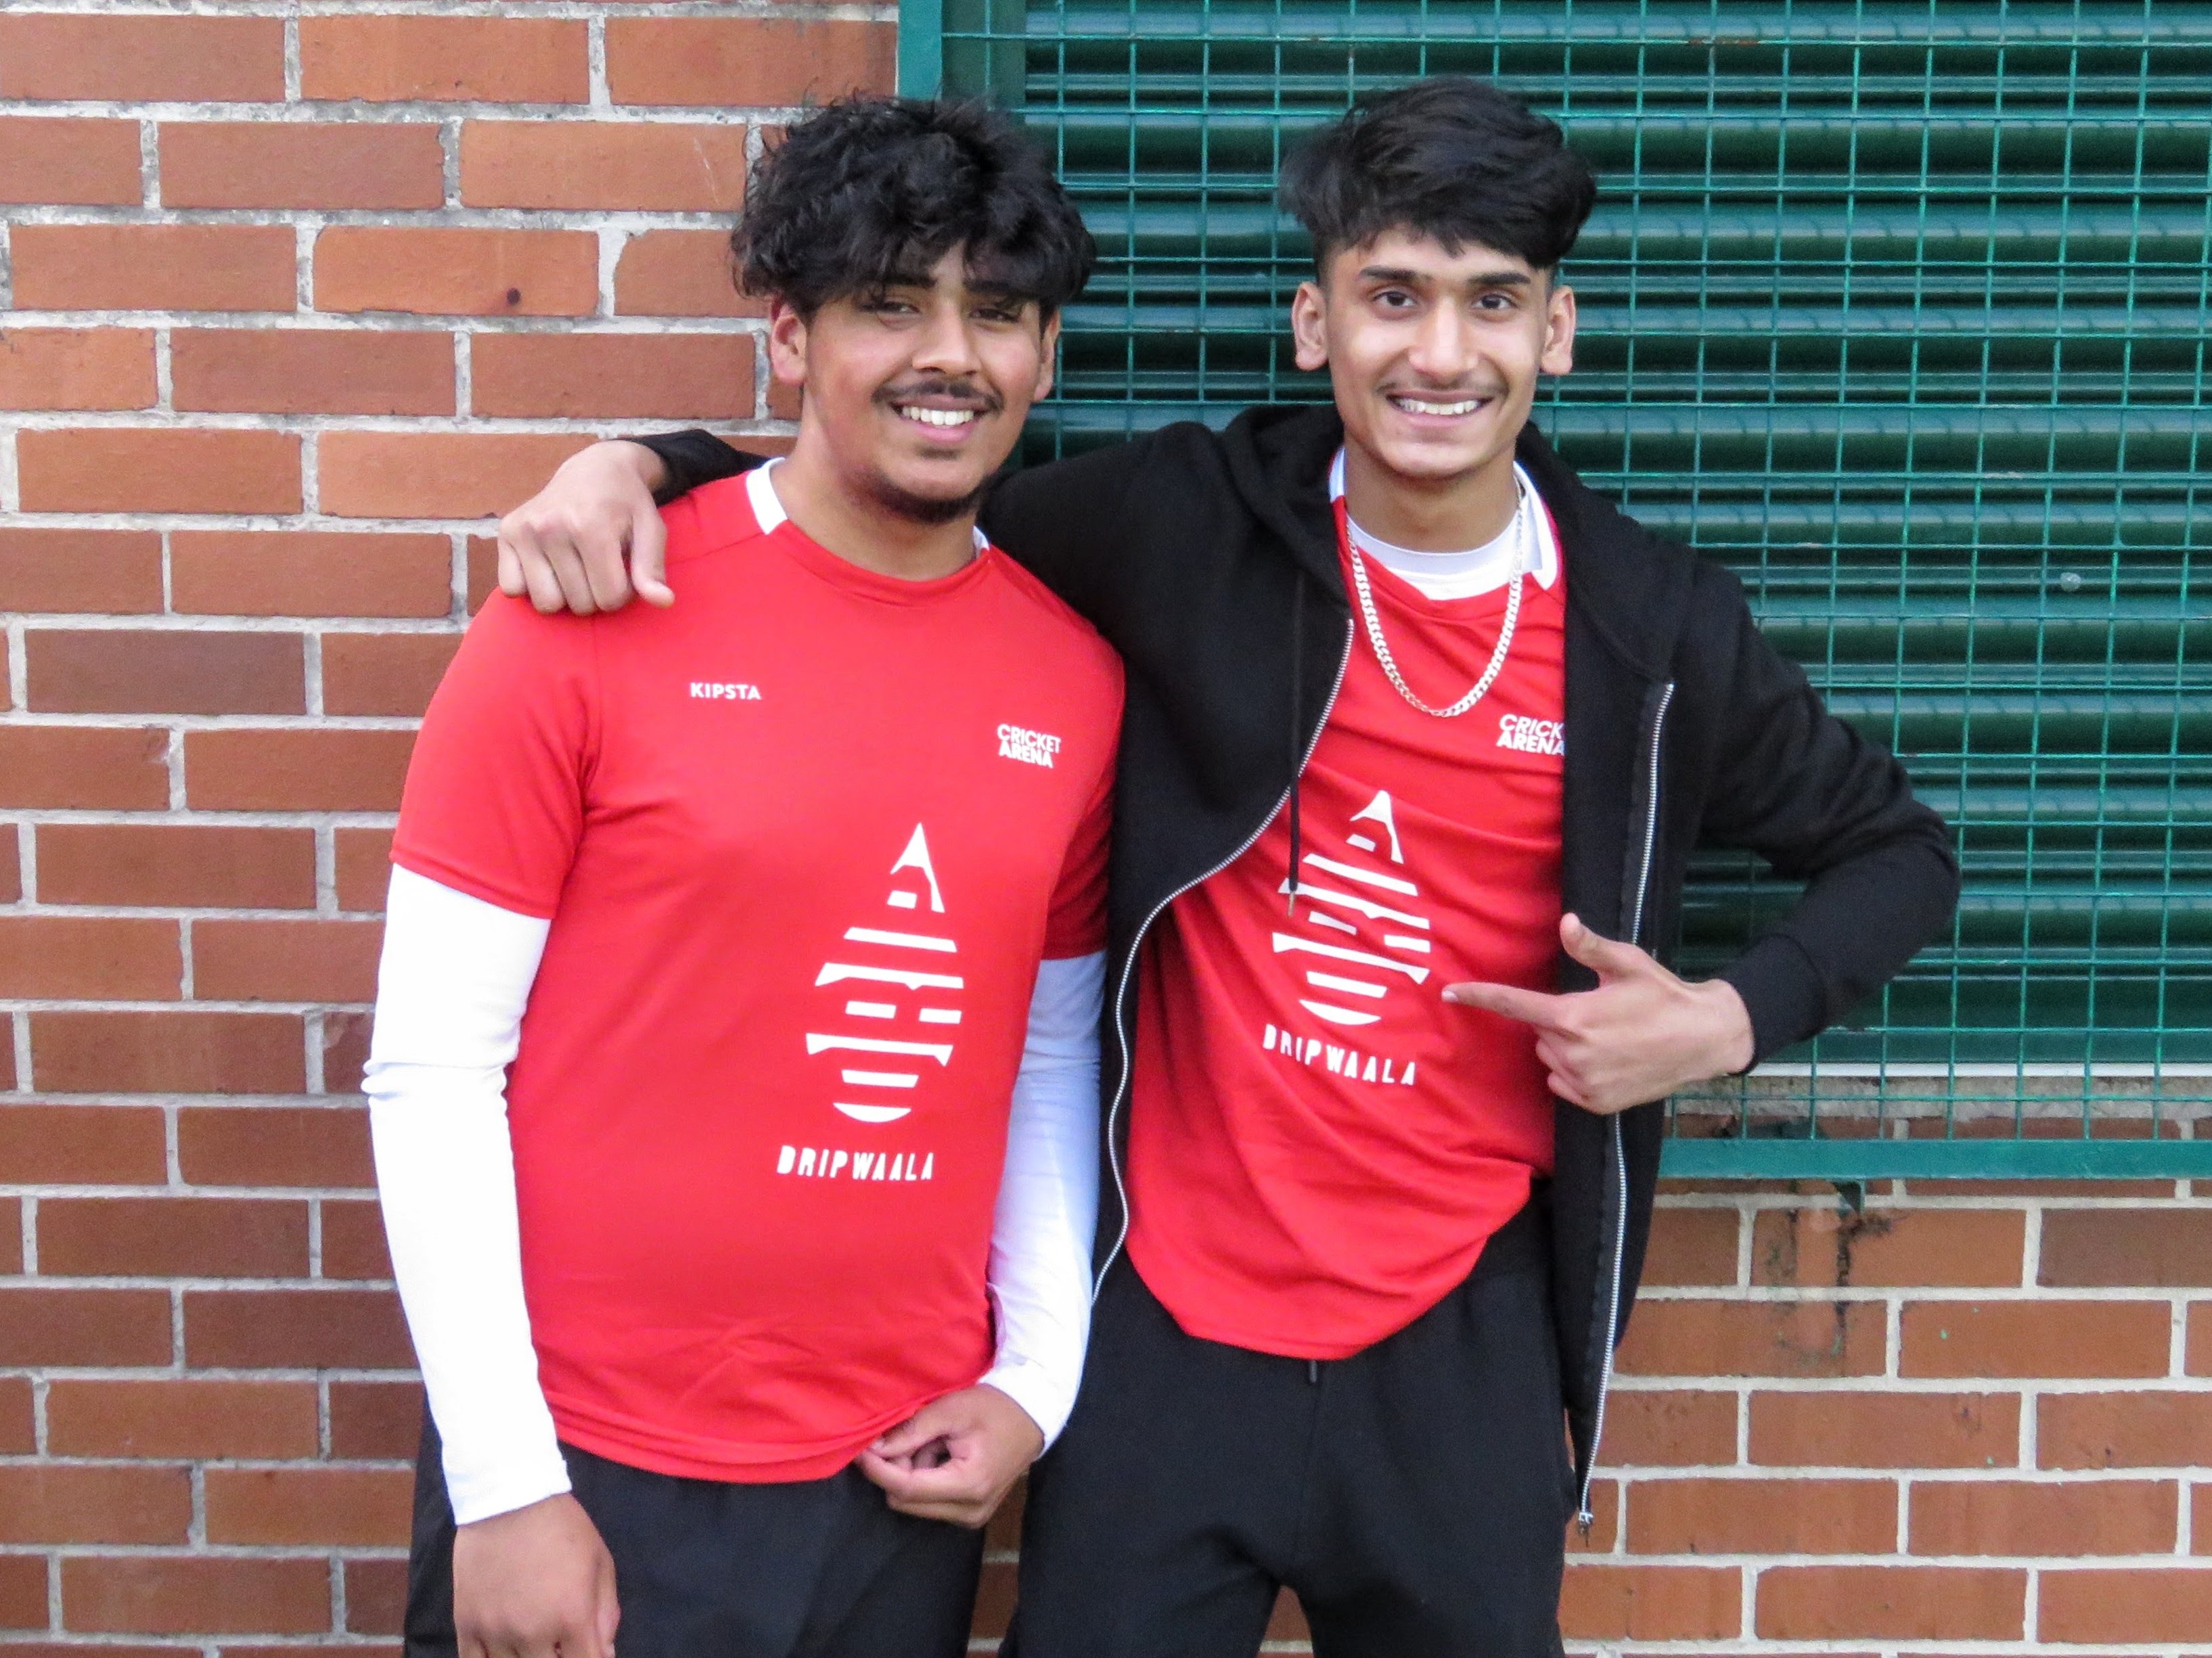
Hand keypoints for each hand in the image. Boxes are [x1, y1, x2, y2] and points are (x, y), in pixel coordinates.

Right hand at [452, 1492, 619, 1657]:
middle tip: (560, 1642)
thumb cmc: (563, 1527)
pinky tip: (504, 1650)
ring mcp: (495, 1631)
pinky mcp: (466, 1624)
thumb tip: (606, 1654)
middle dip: (560, 1657)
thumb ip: (606, 1613)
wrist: (509, 1496)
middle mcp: (533, 1632)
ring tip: (533, 1642)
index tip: (587, 1650)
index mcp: (572, 1616)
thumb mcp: (600, 1562)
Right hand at [497, 441, 672, 614]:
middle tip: (600, 566)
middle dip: (596, 595)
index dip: (622, 594)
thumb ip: (652, 567)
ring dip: (565, 596)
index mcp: (590, 525)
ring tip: (577, 568)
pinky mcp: (506, 532)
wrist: (594, 468)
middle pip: (579, 605)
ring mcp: (524, 529)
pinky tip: (550, 566)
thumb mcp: (651, 529)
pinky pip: (512, 589)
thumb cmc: (626, 503)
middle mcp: (551, 526)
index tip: (623, 571)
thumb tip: (663, 602)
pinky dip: (532, 587)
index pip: (609, 599)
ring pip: (546, 604)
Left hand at [854, 1383, 1042, 1528]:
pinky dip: (924, 1477)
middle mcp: (969, 1512)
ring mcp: (971, 1517)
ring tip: (932, 1440)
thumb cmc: (994, 1407)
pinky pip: (929, 1502)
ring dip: (911, 1472)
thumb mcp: (952, 1410)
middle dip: (896, 1469)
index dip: (878, 1470)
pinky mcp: (969, 1514)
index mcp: (968, 1486)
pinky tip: (940, 1452)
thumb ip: (912, 1431)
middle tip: (906, 1435)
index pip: (906, 1488)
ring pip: (914, 1503)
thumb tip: (873, 1450)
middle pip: (906, 1500)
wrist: (1032, 1416)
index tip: (860, 1450)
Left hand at [1443, 912, 1754, 1114]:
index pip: (1513, 1004)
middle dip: (1557, 1022)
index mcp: (1573, 1017)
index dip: (1478, 996)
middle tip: (1597, 1012)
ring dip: (1566, 1048)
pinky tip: (1607, 1061)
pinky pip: (1562, 1084)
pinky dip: (1574, 1073)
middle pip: (1539, 1033)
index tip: (1449, 992)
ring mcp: (1584, 1083)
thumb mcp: (1628, 963)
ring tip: (1608, 1037)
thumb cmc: (1663, 995)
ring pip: (1550, 1059)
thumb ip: (1589, 947)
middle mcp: (1572, 1054)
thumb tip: (1565, 922)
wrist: (1703, 1039)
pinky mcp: (1596, 1103)